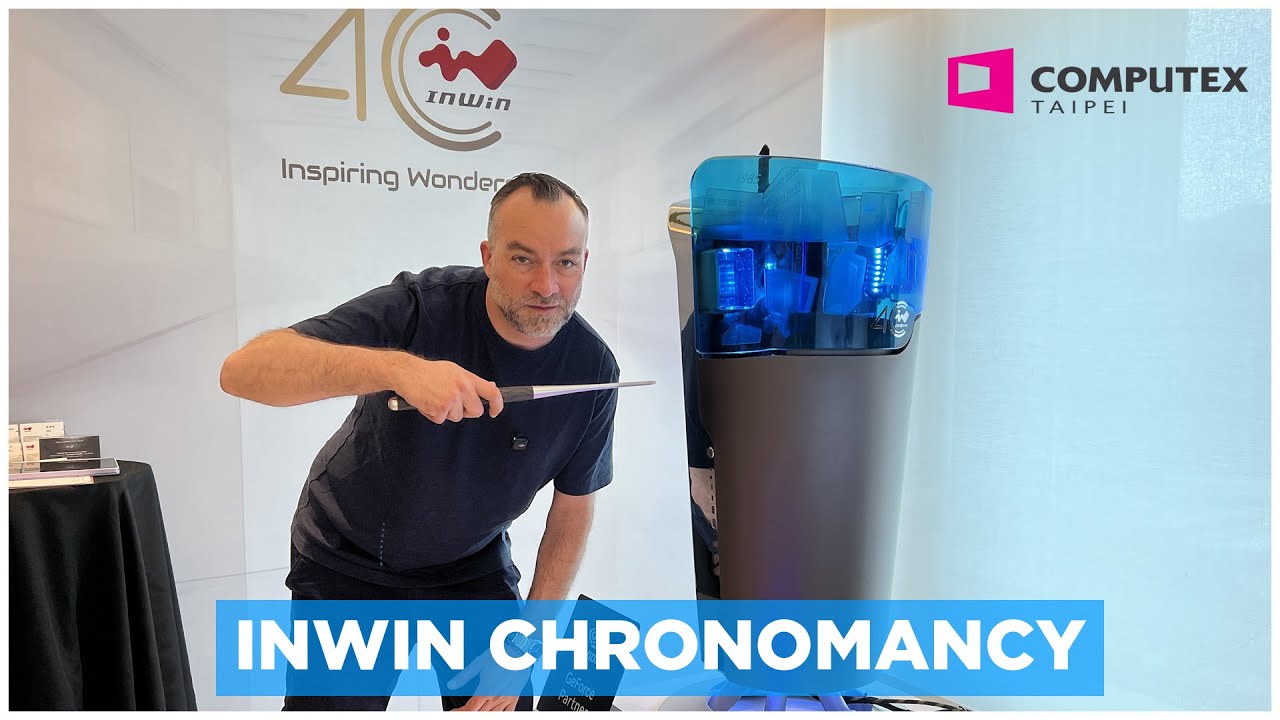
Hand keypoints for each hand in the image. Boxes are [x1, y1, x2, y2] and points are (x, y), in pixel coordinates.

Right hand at [385, 356, 503, 422]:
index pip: (491, 392)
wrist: (407, 373)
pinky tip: (428, 403)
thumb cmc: (429, 372)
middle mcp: (462, 388)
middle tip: (452, 403)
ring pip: (457, 417)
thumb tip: (490, 388)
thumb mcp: (454, 370)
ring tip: (436, 398)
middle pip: (476, 411)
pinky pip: (441, 420)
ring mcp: (451, 399)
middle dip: (466, 411)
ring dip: (447, 412)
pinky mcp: (439, 409)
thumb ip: (471, 381)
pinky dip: (434, 415)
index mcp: (467, 377)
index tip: (494, 411)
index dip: (497, 404)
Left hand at [447, 636, 537, 710]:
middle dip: (470, 714)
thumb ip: (464, 676)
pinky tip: (494, 715)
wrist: (520, 652)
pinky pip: (508, 714)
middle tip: (464, 712)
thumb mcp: (479, 663)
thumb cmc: (501, 655)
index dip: (461, 712)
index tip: (456, 711)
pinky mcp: (514, 698)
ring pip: (492, 715)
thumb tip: (452, 684)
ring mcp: (506, 699)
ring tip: (477, 712)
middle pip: (480, 714)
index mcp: (486, 689)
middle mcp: (496, 697)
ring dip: (483, 716)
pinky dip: (500, 717)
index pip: (470, 708)